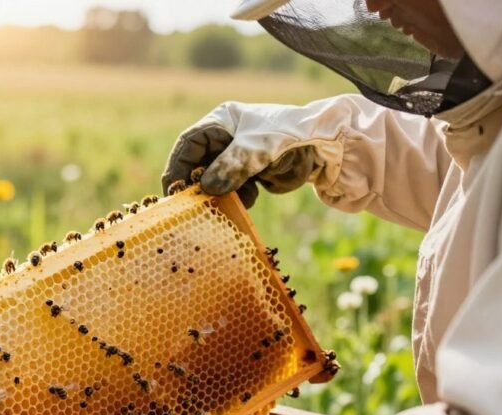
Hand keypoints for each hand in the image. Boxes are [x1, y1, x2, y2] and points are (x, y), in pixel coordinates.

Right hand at [162, 101, 331, 206]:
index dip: (178, 166)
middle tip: (195, 205)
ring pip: (214, 181)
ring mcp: (237, 157)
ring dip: (217, 195)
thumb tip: (205, 190)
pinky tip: (250, 198)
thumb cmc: (289, 135)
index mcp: (222, 121)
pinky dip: (236, 199)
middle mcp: (225, 138)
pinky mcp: (249, 174)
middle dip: (197, 185)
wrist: (327, 147)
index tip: (174, 190)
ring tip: (225, 203)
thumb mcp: (256, 149)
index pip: (189, 143)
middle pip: (198, 164)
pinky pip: (232, 191)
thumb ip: (229, 167)